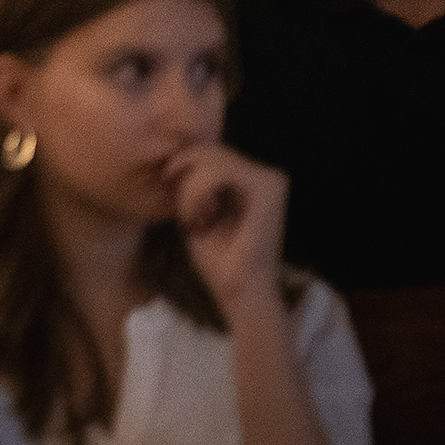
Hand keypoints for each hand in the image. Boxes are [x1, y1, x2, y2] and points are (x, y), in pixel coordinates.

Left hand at [166, 141, 289, 313]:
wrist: (242, 295)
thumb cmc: (221, 262)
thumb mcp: (198, 213)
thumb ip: (193, 186)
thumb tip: (175, 161)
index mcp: (250, 182)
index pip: (212, 152)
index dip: (184, 165)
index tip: (175, 196)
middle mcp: (265, 176)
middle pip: (210, 150)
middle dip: (184, 175)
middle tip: (183, 211)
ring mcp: (270, 181)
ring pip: (212, 159)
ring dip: (190, 190)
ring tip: (193, 220)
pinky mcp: (268, 191)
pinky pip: (219, 172)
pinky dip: (198, 192)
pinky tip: (200, 219)